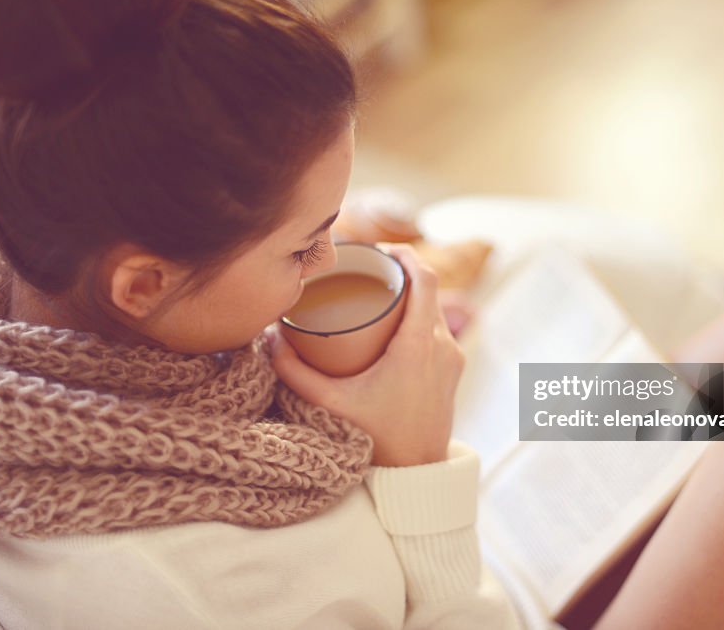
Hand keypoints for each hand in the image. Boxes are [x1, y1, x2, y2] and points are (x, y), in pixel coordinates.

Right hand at [271, 244, 463, 466]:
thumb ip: (295, 372)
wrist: (415, 475)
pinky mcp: (452, 372)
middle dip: (403, 273)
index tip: (385, 248)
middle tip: (371, 270)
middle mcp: (442, 346)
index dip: (408, 255)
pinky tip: (398, 321)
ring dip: (413, 296)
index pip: (425, 280)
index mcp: (419, 345)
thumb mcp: (330, 403)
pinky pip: (439, 330)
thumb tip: (270, 338)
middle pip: (430, 291)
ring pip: (435, 310)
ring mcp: (452, 359)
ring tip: (380, 293)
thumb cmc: (377, 440)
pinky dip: (421, 317)